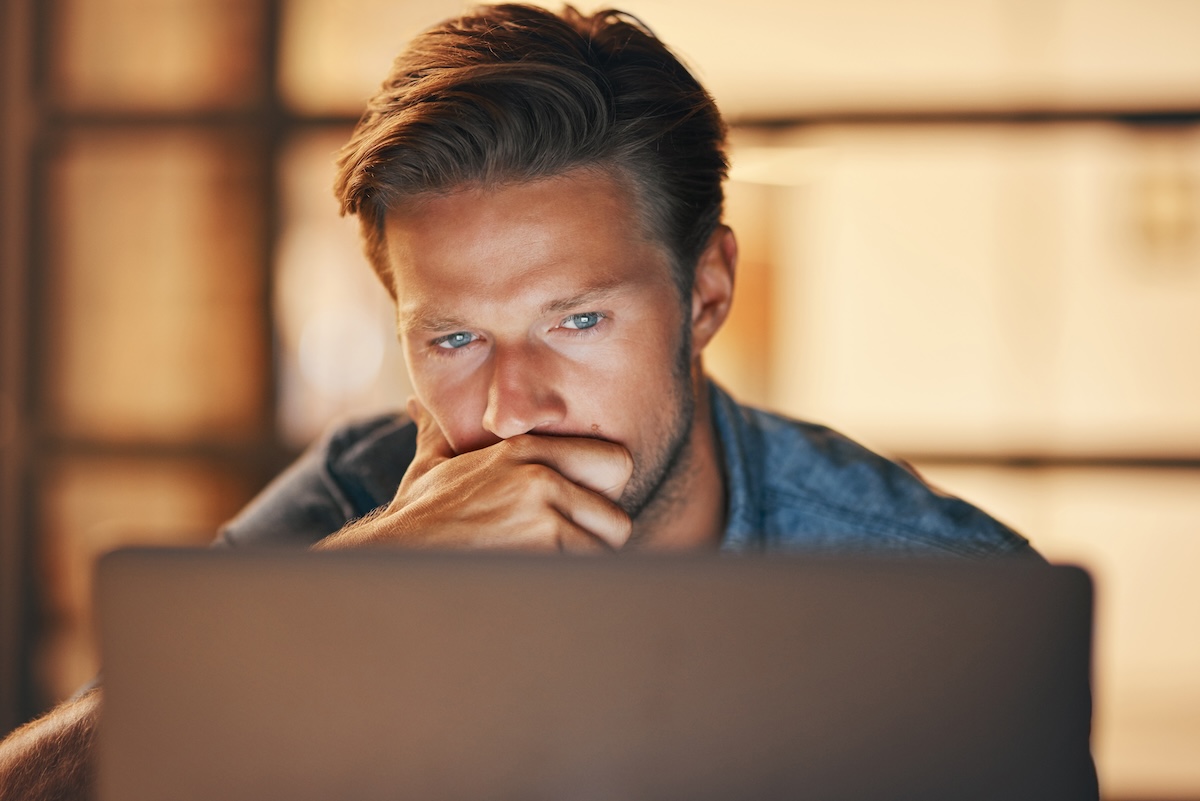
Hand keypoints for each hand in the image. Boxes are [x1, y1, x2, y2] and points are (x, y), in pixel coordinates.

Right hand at [317, 398, 633, 552]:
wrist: (395, 552)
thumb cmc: (417, 515)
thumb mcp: (431, 465)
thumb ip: (436, 432)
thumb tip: (414, 405)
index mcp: (526, 447)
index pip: (616, 461)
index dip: (604, 492)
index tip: (581, 509)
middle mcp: (540, 472)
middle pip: (618, 508)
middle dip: (600, 533)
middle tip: (569, 545)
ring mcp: (543, 507)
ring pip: (608, 542)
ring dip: (586, 560)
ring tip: (549, 564)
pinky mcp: (542, 542)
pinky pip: (588, 565)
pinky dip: (573, 579)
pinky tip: (541, 580)